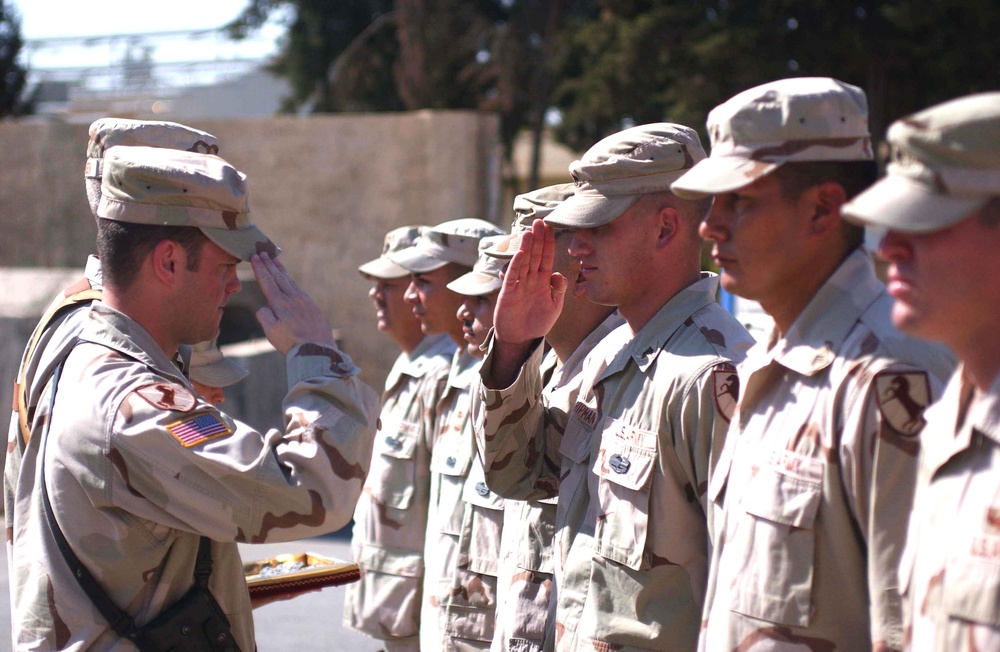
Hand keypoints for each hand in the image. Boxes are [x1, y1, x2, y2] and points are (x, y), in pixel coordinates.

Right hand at [252, 252, 335, 354]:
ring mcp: (305, 301)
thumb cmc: (292, 344)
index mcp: (281, 303)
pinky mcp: (313, 307)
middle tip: (262, 252)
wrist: (317, 351)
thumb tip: (265, 307)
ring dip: (280, 269)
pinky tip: (289, 280)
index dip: (260, 269)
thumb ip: (264, 315)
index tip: (254, 257)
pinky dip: (291, 280)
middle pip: (278, 277)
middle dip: (269, 264)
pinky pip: (299, 288)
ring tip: (274, 259)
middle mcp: (293, 298)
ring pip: (290, 281)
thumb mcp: (271, 332)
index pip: (267, 281)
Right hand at [495, 219, 565, 345]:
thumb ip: (558, 290)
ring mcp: (519, 285)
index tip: (550, 228)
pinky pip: (512, 277)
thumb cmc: (538, 323)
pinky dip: (515, 266)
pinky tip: (520, 254)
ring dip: (526, 247)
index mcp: (543, 281)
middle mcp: (531, 279)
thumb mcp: (554, 307)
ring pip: (523, 262)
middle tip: (539, 222)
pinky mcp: (508, 293)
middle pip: (535, 255)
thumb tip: (559, 275)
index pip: (547, 257)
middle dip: (537, 239)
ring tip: (529, 232)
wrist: (520, 339)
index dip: (548, 243)